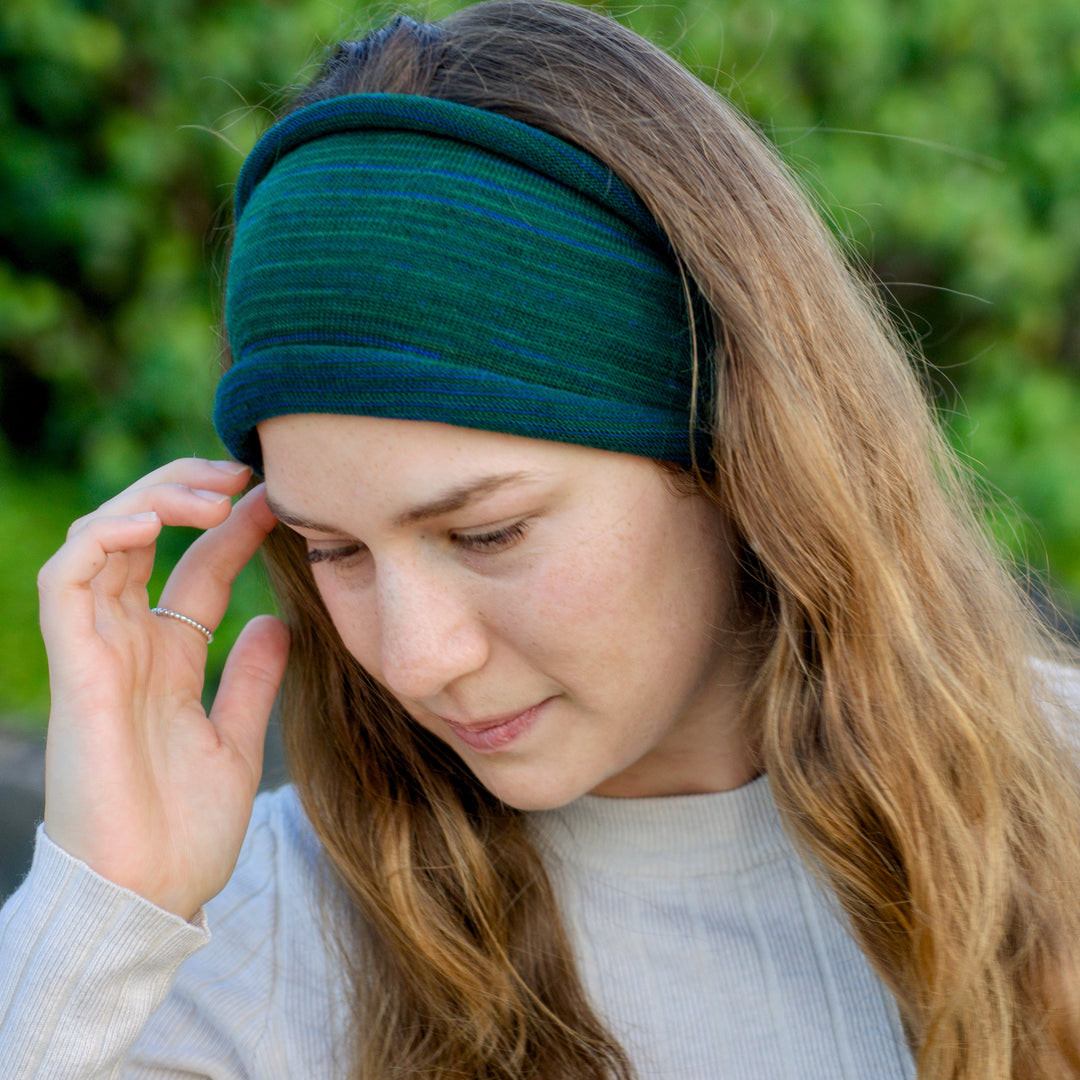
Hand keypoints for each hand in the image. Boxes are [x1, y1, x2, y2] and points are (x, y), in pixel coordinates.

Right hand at [37, 459, 290, 919]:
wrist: (149, 898)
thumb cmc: (185, 833)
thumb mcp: (237, 740)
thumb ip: (251, 680)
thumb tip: (276, 621)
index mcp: (167, 659)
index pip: (196, 567)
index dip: (234, 526)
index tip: (280, 498)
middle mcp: (128, 645)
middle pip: (144, 537)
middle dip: (189, 492)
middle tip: (244, 473)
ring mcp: (97, 652)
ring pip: (102, 541)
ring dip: (152, 499)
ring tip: (214, 491)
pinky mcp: (74, 669)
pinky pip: (65, 582)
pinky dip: (102, 539)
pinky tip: (151, 522)